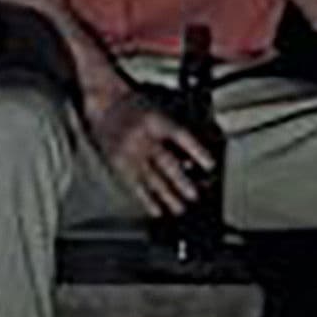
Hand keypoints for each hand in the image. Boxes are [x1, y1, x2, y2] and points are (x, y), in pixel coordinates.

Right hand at [84, 86, 214, 217]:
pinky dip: (146, 200)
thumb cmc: (138, 109)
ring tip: (180, 209)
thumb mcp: (159, 112)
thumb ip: (175, 133)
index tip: (210, 165)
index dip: (196, 150)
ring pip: (150, 177)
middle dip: (180, 181)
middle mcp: (142, 137)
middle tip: (194, 195)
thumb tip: (193, 161)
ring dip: (166, 195)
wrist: (106, 105)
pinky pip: (134, 185)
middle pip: (164, 161)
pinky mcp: (119, 165)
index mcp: (155, 120)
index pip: (179, 135)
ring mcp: (129, 153)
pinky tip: (157, 211)